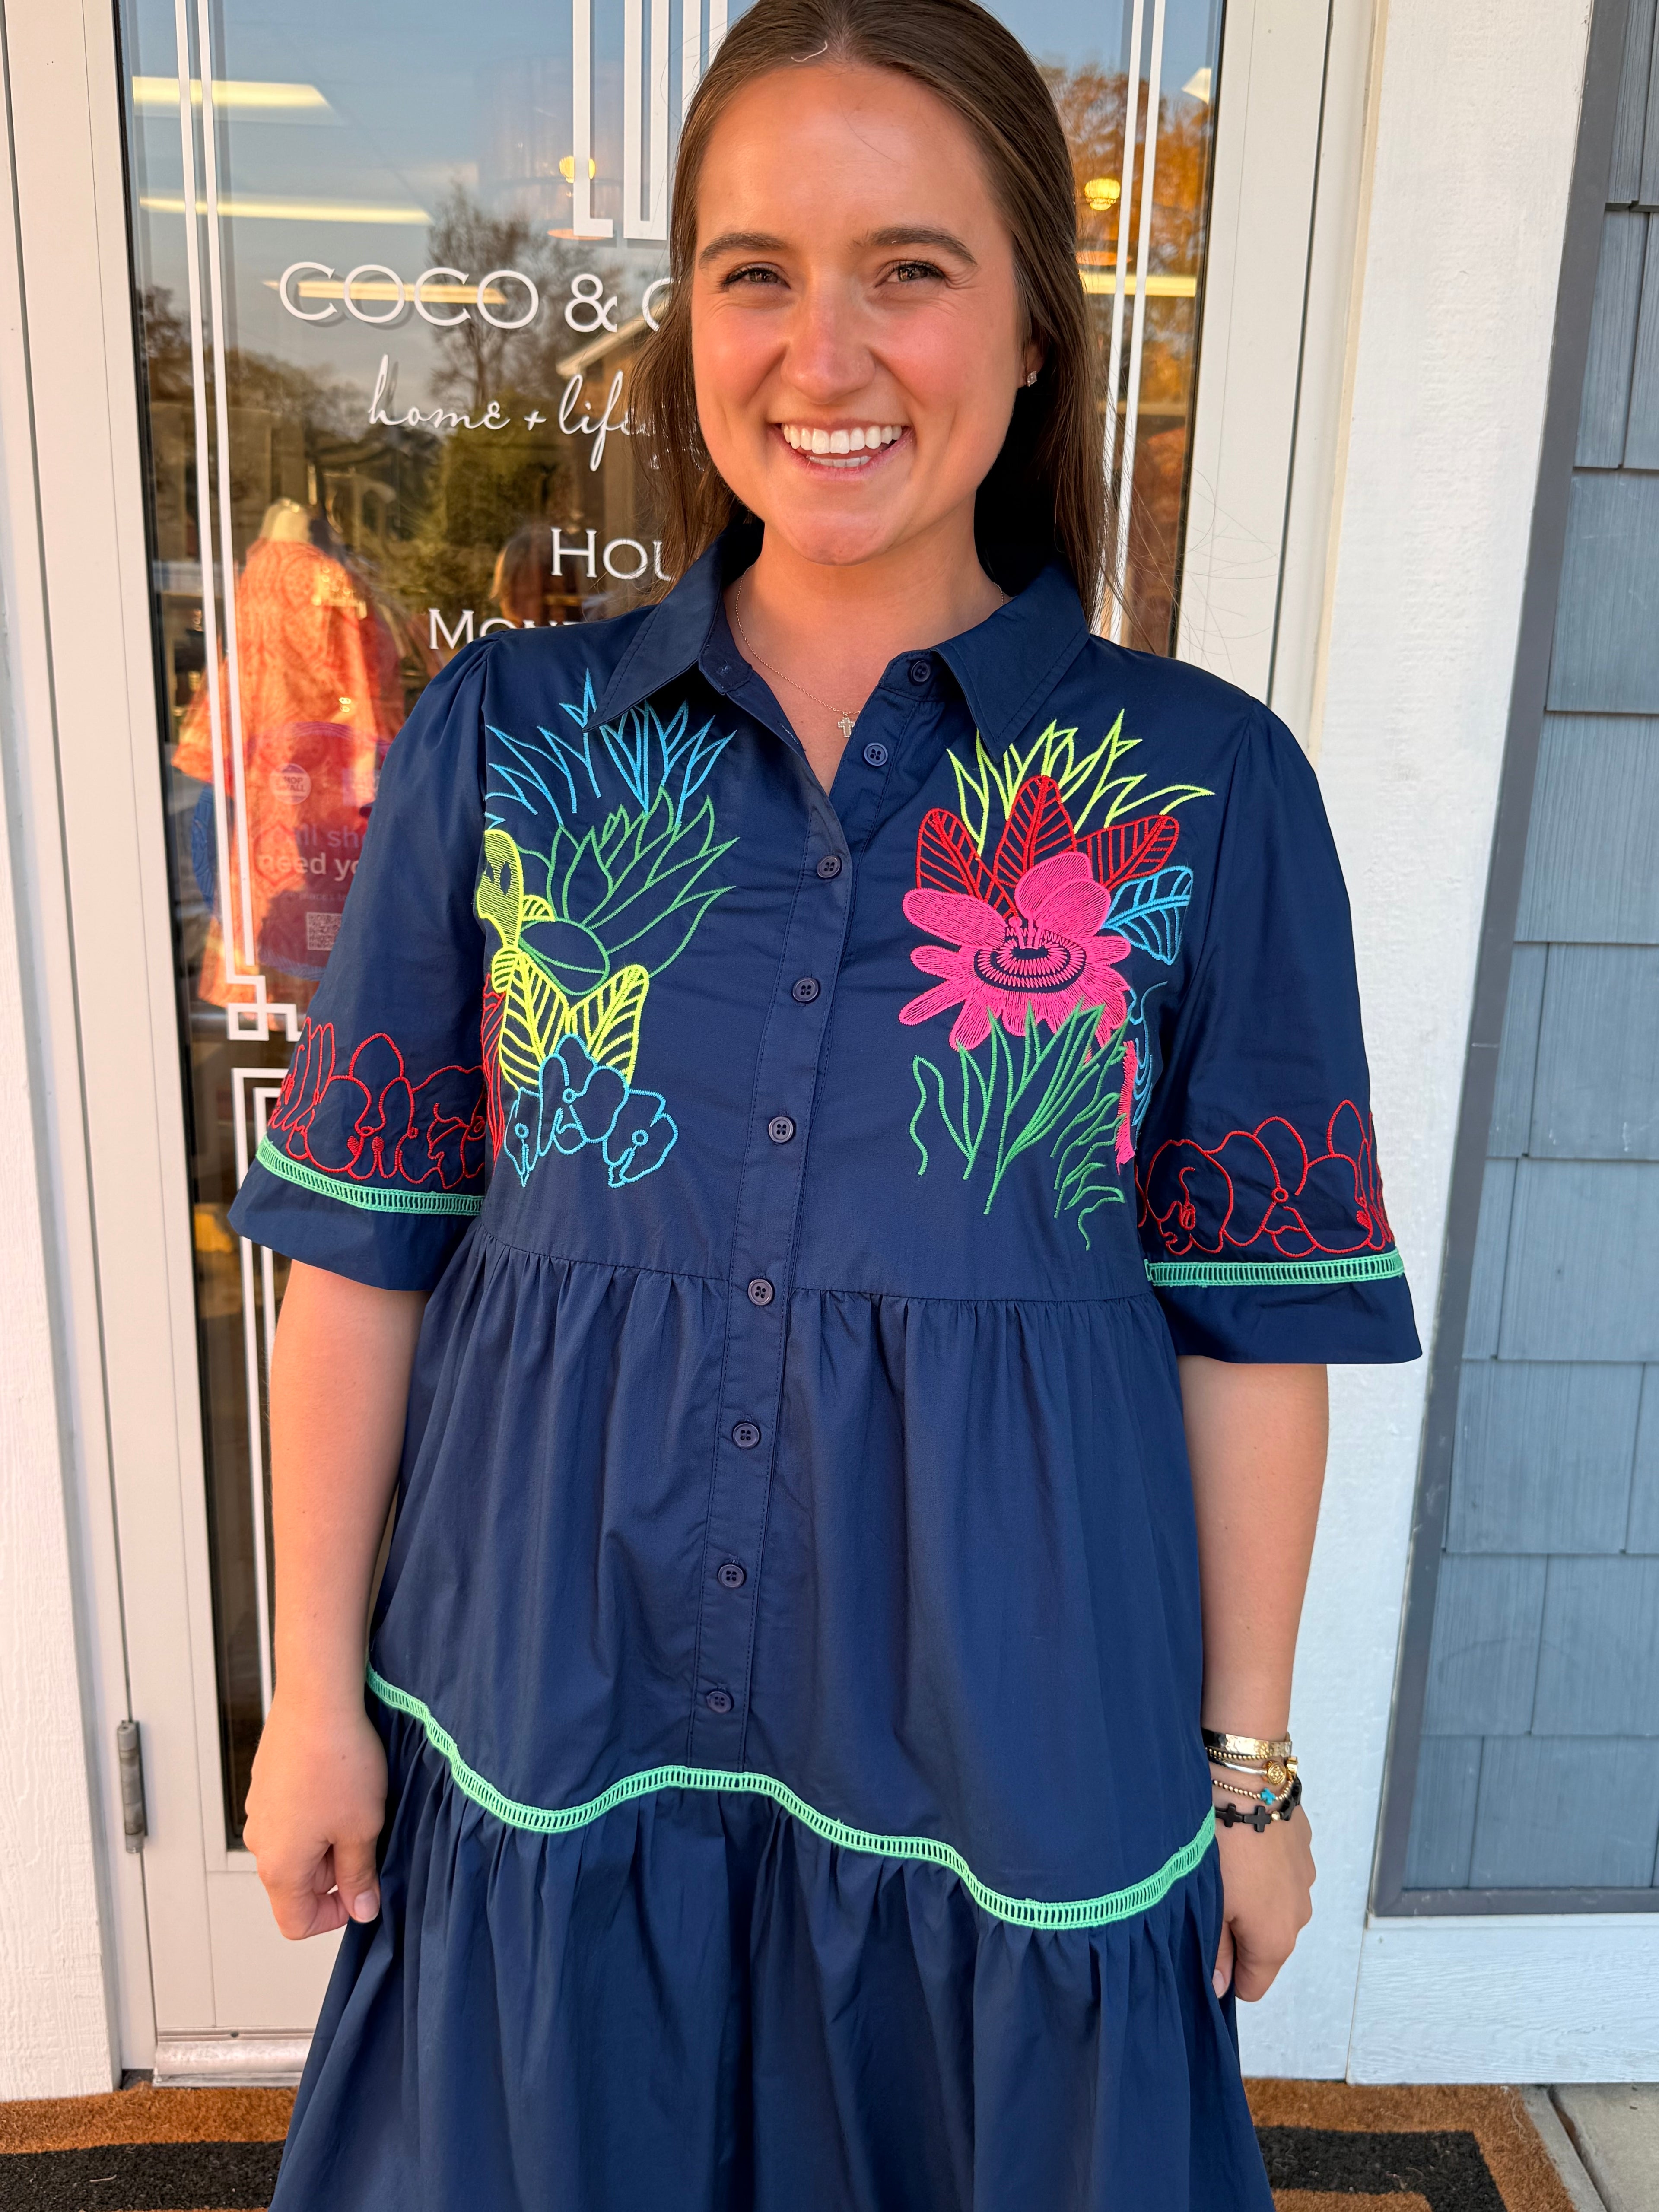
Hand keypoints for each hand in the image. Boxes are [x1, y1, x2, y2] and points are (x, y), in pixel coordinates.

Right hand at [243, 1690, 386, 1939]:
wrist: (317, 1699)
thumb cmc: (338, 1761)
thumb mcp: (362, 1828)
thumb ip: (360, 1876)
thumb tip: (362, 1909)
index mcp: (279, 1866)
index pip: (296, 1922)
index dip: (334, 1917)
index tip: (362, 1891)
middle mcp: (260, 1842)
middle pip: (297, 1884)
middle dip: (336, 1871)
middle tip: (368, 1835)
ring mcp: (260, 1810)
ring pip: (297, 1847)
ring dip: (329, 1839)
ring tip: (357, 1804)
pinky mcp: (266, 1783)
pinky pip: (292, 1815)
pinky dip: (317, 1812)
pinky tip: (340, 1783)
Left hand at [1211, 1803, 1314, 2000]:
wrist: (1247, 1782)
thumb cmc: (1222, 1845)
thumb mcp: (1209, 1904)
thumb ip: (1214, 1951)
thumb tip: (1219, 1987)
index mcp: (1275, 1940)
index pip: (1253, 1986)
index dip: (1227, 1976)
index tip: (1206, 1950)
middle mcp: (1299, 1916)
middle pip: (1265, 1946)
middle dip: (1237, 1933)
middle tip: (1209, 1898)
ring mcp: (1305, 1880)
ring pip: (1274, 1906)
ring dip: (1252, 1898)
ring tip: (1225, 1866)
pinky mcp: (1304, 1849)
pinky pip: (1281, 1873)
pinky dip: (1264, 1868)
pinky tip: (1242, 1844)